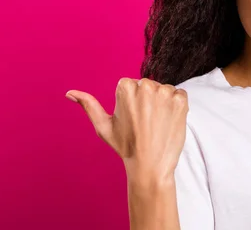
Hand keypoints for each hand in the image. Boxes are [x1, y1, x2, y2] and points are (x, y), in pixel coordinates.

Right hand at [65, 77, 188, 184]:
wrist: (150, 166)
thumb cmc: (126, 146)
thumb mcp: (103, 126)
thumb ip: (88, 105)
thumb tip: (69, 93)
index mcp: (125, 87)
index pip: (132, 85)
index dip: (133, 103)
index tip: (133, 119)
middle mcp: (146, 85)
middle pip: (149, 86)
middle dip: (148, 101)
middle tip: (145, 123)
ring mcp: (165, 92)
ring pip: (164, 90)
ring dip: (163, 103)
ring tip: (157, 124)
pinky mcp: (181, 100)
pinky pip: (180, 95)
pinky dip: (176, 107)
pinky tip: (168, 122)